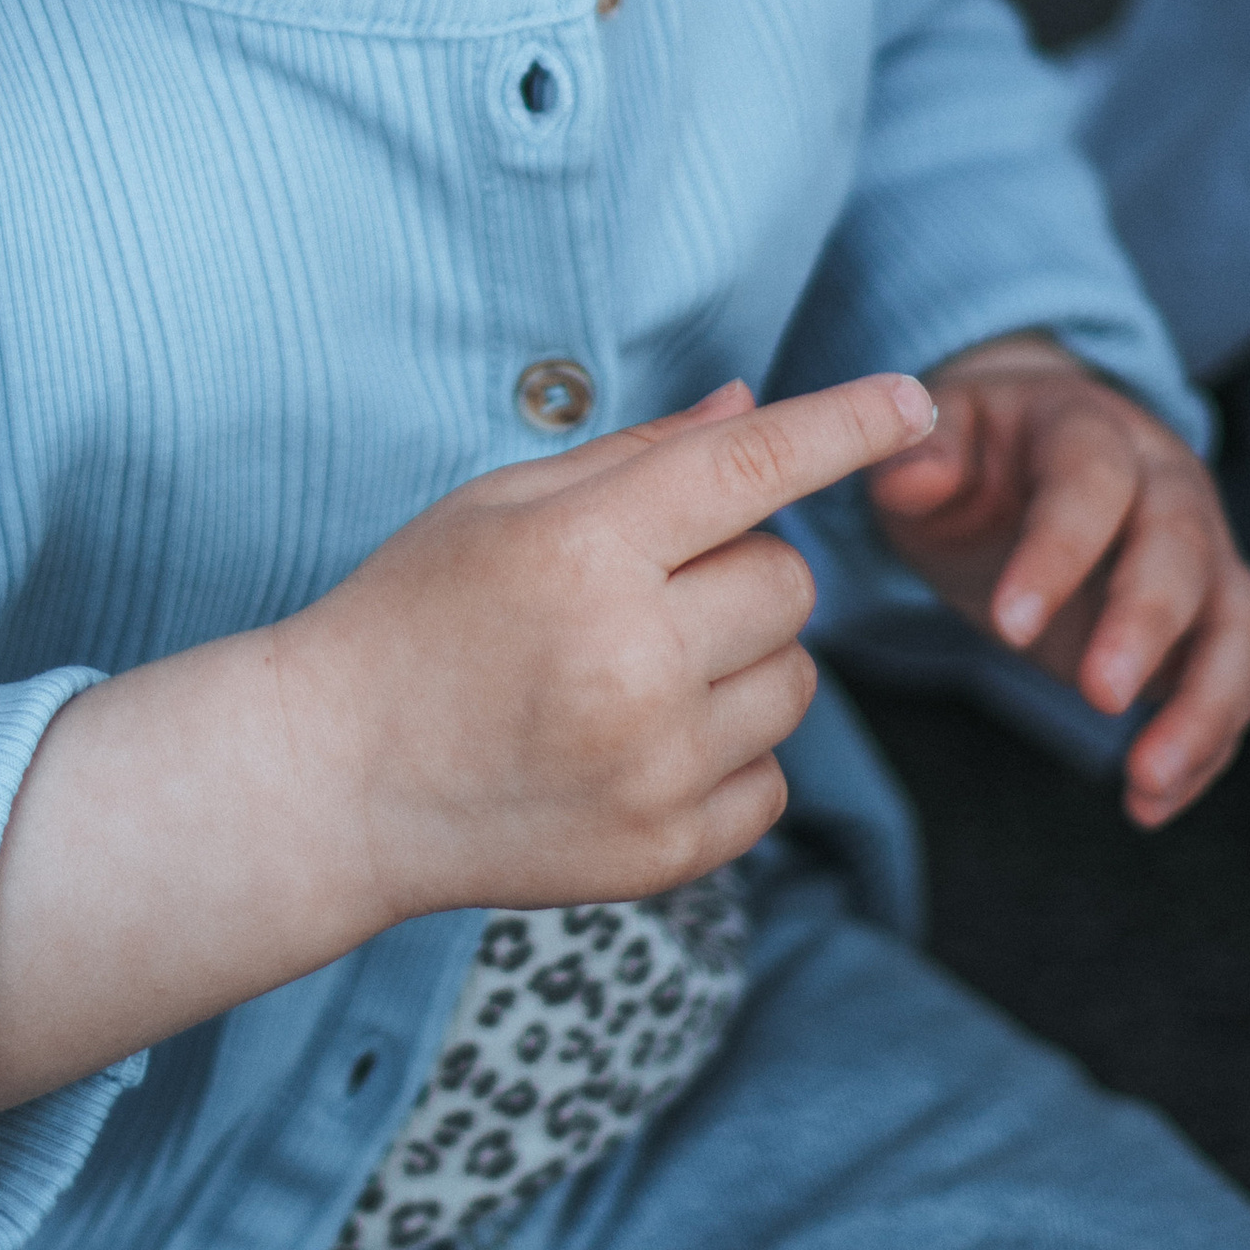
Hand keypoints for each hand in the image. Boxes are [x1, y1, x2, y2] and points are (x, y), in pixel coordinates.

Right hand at [0, 370, 935, 1119]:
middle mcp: (632, 659)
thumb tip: (756, 403)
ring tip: (639, 666)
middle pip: (789, 581)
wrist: (335, 780)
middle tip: (652, 583)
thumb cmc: (413, 615)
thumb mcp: (501, 503)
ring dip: (744, 660)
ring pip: (797, 680)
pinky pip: (772, 777)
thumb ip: (640, 454)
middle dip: (743, 567)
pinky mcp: (665, 850)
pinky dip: (729, 752)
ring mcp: (653, 766)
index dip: (845, 425)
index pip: (753, 466)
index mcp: (585, 551)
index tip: (914, 398)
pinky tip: (638, 740)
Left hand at [868, 333, 1249, 826]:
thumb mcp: (928, 448)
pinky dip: (1205, 744)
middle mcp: (1164, 482)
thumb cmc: (970, 458)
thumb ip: (920, 461)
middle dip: (1146, 623)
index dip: (1058, 549)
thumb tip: (914, 476)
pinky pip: (1236, 679)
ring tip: (1147, 779)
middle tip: (1100, 696)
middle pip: (1180, 547)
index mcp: (1086, 427)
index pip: (1089, 478)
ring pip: (1239, 621)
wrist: (1021, 463)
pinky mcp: (1214, 618)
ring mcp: (1203, 550)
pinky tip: (1148, 802)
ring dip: (1206, 704)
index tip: (1011, 626)